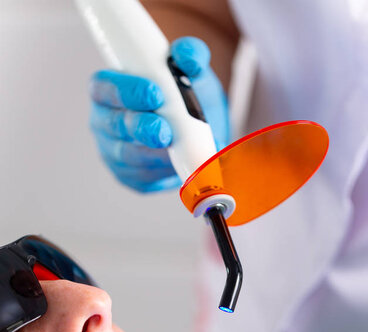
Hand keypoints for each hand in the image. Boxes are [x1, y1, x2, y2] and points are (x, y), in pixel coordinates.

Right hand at [89, 36, 229, 192]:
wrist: (201, 132)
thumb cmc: (187, 98)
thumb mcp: (192, 73)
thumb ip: (190, 56)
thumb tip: (187, 56)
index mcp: (110, 89)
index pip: (104, 87)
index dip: (126, 92)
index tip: (155, 94)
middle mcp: (105, 121)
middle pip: (114, 126)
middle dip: (140, 129)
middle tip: (164, 131)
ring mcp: (114, 152)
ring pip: (127, 156)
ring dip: (153, 155)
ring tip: (176, 151)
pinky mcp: (130, 178)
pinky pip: (142, 178)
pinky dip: (161, 173)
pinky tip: (176, 166)